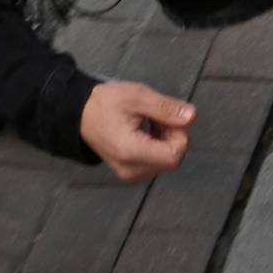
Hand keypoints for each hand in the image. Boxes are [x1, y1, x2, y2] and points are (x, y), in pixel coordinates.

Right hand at [79, 80, 193, 181]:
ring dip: (166, 141)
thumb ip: (165, 108)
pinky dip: (158, 147)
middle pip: (172, 159)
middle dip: (173, 136)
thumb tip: (191, 116)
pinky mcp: (131, 174)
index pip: (174, 155)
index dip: (179, 134)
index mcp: (131, 152)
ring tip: (149, 122)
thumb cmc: (106, 103)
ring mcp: (131, 175)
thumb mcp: (137, 97)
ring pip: (166, 162)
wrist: (80, 115)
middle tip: (158, 117)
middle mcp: (131, 170)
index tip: (167, 117)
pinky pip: (156, 164)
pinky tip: (146, 132)